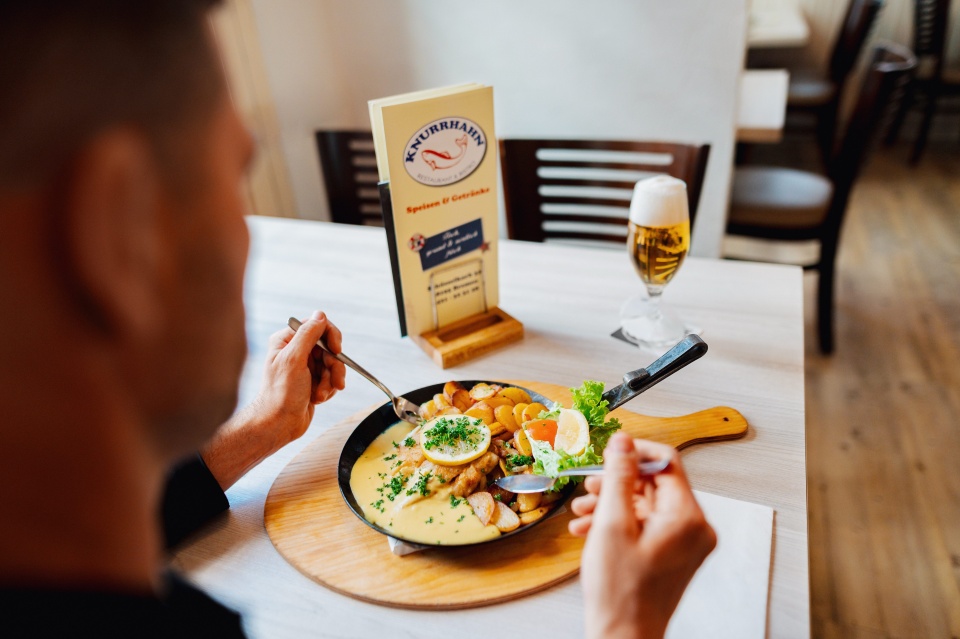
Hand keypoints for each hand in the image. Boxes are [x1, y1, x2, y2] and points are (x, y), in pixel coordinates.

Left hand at [254, 310, 346, 445]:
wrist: (279, 425)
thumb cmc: (280, 395)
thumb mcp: (294, 360)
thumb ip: (308, 335)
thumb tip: (320, 315)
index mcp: (286, 341)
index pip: (317, 326)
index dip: (330, 337)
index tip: (337, 350)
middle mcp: (295, 351)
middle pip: (329, 348)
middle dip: (333, 367)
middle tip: (334, 381)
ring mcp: (304, 367)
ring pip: (333, 365)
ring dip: (331, 381)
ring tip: (321, 394)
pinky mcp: (312, 381)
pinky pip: (331, 379)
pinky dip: (329, 389)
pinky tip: (318, 398)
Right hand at [569, 433, 715, 638]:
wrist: (623, 637)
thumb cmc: (621, 593)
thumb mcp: (612, 524)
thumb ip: (618, 477)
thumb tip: (622, 442)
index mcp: (687, 517)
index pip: (667, 462)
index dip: (635, 452)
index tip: (610, 452)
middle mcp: (694, 529)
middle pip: (654, 484)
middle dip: (617, 483)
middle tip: (589, 486)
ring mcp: (685, 543)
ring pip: (646, 505)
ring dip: (612, 503)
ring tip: (583, 512)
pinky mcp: (673, 555)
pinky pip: (647, 525)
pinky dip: (620, 523)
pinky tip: (591, 529)